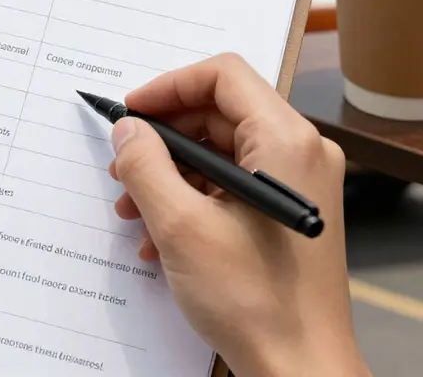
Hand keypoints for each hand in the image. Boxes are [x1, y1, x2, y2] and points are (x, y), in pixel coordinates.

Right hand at [110, 54, 370, 376]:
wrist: (299, 372)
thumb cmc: (256, 302)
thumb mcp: (180, 226)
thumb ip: (145, 165)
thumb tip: (127, 129)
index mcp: (285, 141)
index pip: (223, 75)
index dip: (169, 85)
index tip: (132, 111)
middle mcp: (297, 152)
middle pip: (217, 113)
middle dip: (163, 138)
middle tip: (123, 163)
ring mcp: (292, 182)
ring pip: (218, 150)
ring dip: (168, 173)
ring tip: (133, 207)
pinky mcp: (282, 208)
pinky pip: (228, 182)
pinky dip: (189, 197)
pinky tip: (157, 234)